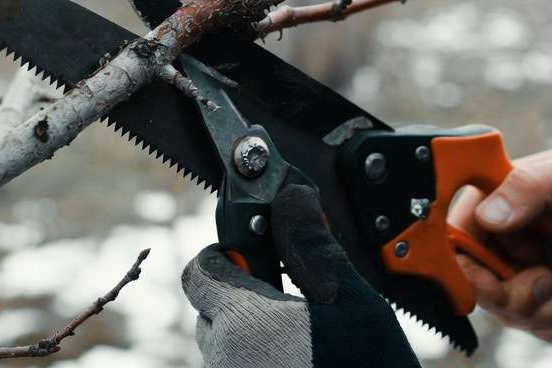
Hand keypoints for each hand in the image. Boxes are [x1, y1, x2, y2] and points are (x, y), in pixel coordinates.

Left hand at [182, 184, 420, 367]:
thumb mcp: (351, 303)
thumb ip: (314, 248)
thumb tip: (293, 198)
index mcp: (241, 323)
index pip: (200, 270)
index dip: (225, 252)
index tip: (259, 251)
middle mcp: (224, 359)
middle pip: (209, 308)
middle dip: (241, 292)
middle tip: (289, 291)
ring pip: (223, 343)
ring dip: (251, 329)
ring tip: (302, 330)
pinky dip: (260, 357)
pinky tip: (301, 356)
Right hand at [447, 145, 551, 346]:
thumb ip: (534, 186)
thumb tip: (488, 214)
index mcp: (504, 202)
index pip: (460, 239)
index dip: (470, 267)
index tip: (497, 281)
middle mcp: (512, 240)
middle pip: (483, 287)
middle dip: (520, 297)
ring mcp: (534, 272)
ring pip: (514, 315)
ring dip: (551, 312)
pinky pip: (544, 330)